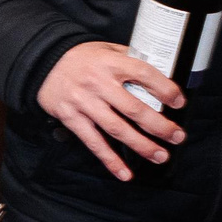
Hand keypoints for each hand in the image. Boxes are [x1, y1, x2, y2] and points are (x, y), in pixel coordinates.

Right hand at [36, 42, 187, 181]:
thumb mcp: (106, 48)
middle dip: (160, 126)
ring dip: (141, 145)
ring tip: (160, 156)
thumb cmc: (80, 57)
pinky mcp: (72, 118)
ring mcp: (84, 103)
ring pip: (117, 129)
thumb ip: (129, 58)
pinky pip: (93, 143)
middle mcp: (98, 84)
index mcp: (111, 63)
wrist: (42, 63)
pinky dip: (110, 160)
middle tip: (177, 137)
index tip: (179, 102)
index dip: (165, 89)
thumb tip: (161, 69)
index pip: (144, 74)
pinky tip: (125, 173)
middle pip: (134, 108)